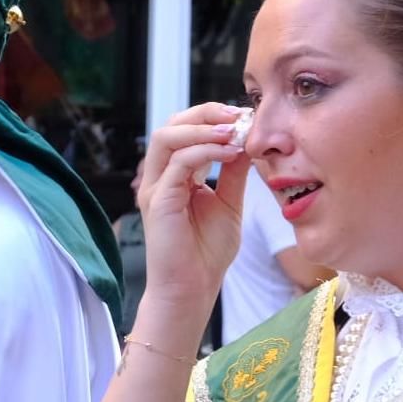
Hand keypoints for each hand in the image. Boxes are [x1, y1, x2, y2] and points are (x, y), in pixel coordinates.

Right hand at [136, 102, 249, 313]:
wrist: (193, 288)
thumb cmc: (207, 252)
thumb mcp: (229, 203)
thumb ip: (233, 171)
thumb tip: (246, 140)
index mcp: (176, 174)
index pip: (187, 129)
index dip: (214, 117)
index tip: (245, 116)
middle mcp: (161, 176)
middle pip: (172, 124)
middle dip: (206, 113)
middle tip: (238, 115)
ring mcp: (155, 187)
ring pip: (167, 137)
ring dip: (202, 128)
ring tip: (232, 130)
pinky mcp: (157, 201)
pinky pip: (177, 163)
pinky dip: (204, 151)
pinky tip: (229, 152)